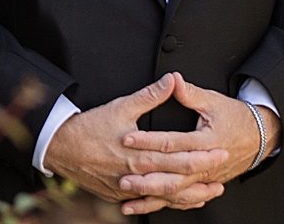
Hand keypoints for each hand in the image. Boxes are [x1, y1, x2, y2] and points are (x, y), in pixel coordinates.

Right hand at [42, 73, 226, 211]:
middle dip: (203, 176)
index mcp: (141, 154)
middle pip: (178, 179)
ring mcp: (129, 189)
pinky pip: (149, 203)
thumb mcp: (121, 106)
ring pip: (166, 197)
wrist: (61, 148)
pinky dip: (167, 203)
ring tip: (209, 194)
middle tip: (223, 172)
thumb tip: (171, 80)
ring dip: (190, 196)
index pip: (180, 156)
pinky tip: (179, 202)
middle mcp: (138, 175)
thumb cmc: (90, 127)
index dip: (203, 155)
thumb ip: (149, 96)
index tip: (221, 150)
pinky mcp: (121, 195)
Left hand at [116, 73, 280, 213]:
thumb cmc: (235, 117)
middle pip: (172, 175)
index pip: (172, 142)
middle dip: (146, 177)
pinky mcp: (203, 185)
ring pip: (175, 192)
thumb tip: (172, 79)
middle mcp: (206, 165)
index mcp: (206, 141)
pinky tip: (143, 206)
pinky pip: (181, 199)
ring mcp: (205, 179)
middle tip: (122, 176)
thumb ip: (189, 93)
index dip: (148, 141)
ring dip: (151, 195)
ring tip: (128, 197)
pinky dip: (162, 204)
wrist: (259, 137)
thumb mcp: (213, 101)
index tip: (127, 139)